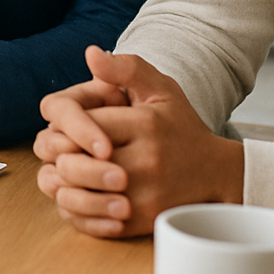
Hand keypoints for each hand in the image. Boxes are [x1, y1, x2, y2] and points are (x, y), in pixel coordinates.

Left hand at [34, 46, 243, 237]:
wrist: (215, 172)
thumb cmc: (180, 126)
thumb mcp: (161, 88)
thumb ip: (125, 68)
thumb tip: (91, 54)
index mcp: (145, 124)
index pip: (84, 122)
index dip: (67, 124)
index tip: (68, 125)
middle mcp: (147, 161)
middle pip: (74, 162)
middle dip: (58, 155)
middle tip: (59, 150)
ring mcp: (146, 195)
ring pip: (79, 194)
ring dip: (63, 183)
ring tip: (65, 171)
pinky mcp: (144, 220)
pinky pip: (94, 220)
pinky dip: (78, 209)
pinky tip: (79, 193)